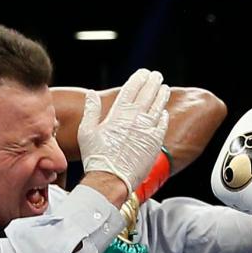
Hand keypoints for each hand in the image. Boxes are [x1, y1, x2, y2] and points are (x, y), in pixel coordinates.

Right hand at [78, 69, 169, 195]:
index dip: (139, 79)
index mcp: (118, 114)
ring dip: (161, 95)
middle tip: (157, 75)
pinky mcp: (154, 142)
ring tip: (164, 88)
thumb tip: (91, 93)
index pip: (131, 89)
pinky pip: (161, 124)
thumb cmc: (96, 157)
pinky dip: (163, 116)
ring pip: (157, 107)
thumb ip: (91, 110)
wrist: (110, 179)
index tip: (143, 73)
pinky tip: (163, 112)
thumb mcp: (87, 132)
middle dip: (153, 82)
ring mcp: (146, 130)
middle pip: (147, 94)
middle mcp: (134, 119)